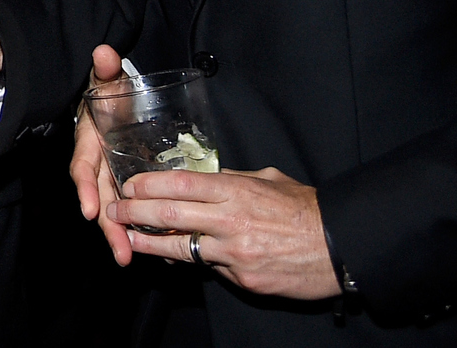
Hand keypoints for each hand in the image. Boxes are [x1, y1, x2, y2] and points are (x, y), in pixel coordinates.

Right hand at [72, 44, 134, 264]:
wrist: (118, 102)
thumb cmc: (111, 92)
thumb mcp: (108, 80)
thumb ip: (106, 69)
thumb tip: (104, 52)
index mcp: (90, 143)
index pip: (84, 168)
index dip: (87, 190)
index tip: (92, 210)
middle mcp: (98, 165)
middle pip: (100, 199)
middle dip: (109, 227)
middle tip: (121, 252)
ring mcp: (113, 177)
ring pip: (115, 209)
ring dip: (122, 235)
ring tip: (131, 259)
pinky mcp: (129, 185)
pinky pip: (132, 209)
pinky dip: (139, 229)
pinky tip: (155, 248)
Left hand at [108, 166, 340, 299]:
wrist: (341, 247)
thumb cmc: (305, 209)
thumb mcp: (268, 180)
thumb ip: (233, 179)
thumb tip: (202, 177)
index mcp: (237, 191)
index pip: (180, 184)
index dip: (148, 184)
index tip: (128, 184)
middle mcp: (231, 221)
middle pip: (170, 214)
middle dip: (135, 212)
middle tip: (114, 210)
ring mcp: (236, 253)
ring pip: (181, 247)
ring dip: (150, 243)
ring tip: (127, 239)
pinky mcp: (244, 279)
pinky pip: (209, 268)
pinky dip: (189, 262)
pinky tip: (171, 258)